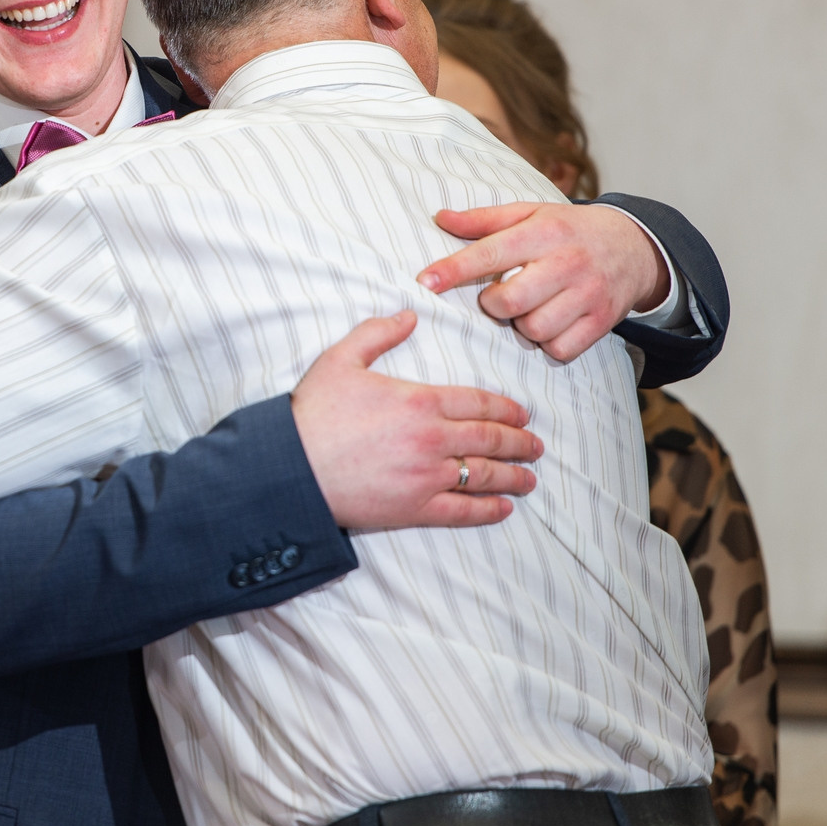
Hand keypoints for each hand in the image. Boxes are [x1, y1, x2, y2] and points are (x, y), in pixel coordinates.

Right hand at [291, 313, 541, 530]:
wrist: (290, 468)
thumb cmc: (312, 413)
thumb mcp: (340, 359)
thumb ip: (377, 333)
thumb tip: (408, 315)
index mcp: (420, 400)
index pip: (479, 402)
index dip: (506, 409)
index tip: (522, 415)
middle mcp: (432, 439)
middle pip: (490, 438)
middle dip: (519, 442)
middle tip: (536, 446)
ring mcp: (427, 477)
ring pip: (484, 475)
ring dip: (513, 476)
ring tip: (529, 478)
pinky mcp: (414, 508)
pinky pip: (462, 511)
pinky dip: (487, 511)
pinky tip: (503, 509)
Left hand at [417, 202, 668, 361]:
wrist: (634, 246)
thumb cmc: (568, 231)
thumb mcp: (530, 214)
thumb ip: (484, 220)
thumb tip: (440, 218)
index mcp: (545, 231)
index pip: (491, 252)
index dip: (455, 270)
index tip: (426, 282)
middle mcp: (568, 262)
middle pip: (510, 301)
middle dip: (493, 304)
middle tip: (500, 294)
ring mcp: (589, 294)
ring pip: (533, 330)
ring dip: (521, 325)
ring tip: (530, 307)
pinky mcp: (603, 322)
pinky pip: (559, 350)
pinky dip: (547, 344)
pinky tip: (550, 323)